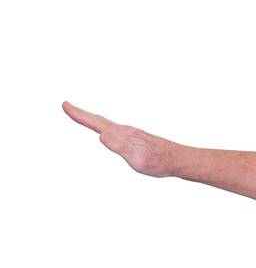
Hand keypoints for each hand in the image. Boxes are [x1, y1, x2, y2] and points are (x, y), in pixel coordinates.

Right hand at [62, 101, 184, 177]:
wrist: (179, 160)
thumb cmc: (159, 162)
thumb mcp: (137, 158)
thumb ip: (119, 146)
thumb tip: (101, 135)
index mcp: (122, 134)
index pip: (96, 123)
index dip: (79, 115)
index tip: (65, 105)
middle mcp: (125, 131)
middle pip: (99, 121)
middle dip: (82, 114)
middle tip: (67, 106)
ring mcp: (131, 135)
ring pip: (107, 124)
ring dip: (92, 119)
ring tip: (83, 116)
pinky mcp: (137, 140)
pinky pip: (115, 131)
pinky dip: (105, 127)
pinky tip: (108, 131)